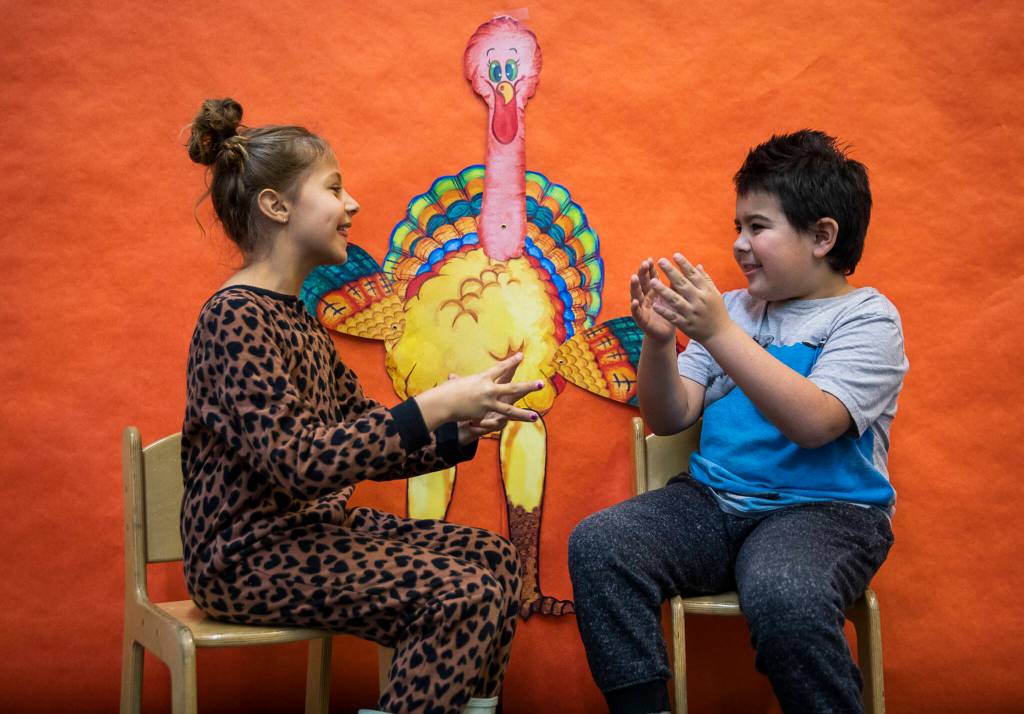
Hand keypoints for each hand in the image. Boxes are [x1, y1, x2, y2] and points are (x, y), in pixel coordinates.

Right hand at [415, 353, 542, 431]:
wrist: (441, 403)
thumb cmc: (446, 391)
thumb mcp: (455, 384)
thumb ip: (458, 382)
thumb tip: (452, 377)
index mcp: (483, 378)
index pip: (500, 368)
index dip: (512, 363)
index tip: (521, 356)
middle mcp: (488, 389)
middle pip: (512, 387)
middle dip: (528, 386)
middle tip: (541, 384)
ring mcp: (487, 403)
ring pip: (509, 410)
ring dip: (523, 414)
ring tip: (536, 416)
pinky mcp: (483, 415)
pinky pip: (493, 421)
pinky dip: (492, 424)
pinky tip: (490, 430)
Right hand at [630, 258, 675, 345]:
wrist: (667, 334)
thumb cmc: (671, 314)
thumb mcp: (674, 298)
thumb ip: (676, 286)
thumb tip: (685, 270)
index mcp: (653, 292)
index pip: (650, 278)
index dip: (650, 269)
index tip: (649, 260)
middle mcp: (645, 298)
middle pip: (642, 283)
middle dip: (642, 273)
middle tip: (643, 264)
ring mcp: (642, 309)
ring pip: (636, 295)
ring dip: (634, 286)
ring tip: (634, 277)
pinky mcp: (641, 321)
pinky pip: (636, 313)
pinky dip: (634, 307)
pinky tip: (634, 302)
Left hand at [649, 253, 730, 342]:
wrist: (721, 334)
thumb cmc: (717, 311)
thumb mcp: (715, 294)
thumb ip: (705, 280)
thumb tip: (697, 265)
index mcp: (706, 291)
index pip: (694, 275)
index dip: (684, 264)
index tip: (674, 254)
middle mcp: (699, 300)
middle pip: (683, 284)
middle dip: (671, 272)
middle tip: (661, 260)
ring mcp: (692, 313)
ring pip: (675, 300)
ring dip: (663, 290)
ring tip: (652, 281)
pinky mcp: (686, 324)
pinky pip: (673, 317)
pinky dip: (664, 311)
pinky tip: (655, 305)